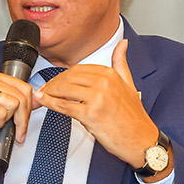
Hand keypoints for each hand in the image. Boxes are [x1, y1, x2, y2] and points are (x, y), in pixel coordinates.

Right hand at [0, 71, 35, 180]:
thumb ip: (18, 104)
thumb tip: (38, 101)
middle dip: (22, 118)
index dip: (29, 108)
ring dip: (6, 120)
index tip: (23, 122)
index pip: (25, 87)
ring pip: (13, 104)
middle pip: (22, 96)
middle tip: (14, 129)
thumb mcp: (2, 111)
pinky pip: (0, 114)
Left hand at [33, 40, 162, 174]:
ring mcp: (97, 98)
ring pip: (63, 90)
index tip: (55, 81)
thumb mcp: (129, 84)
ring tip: (42, 96)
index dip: (62, 75)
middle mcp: (104, 83)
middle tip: (44, 89)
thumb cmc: (133, 116)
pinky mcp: (89, 114)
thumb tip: (122, 44)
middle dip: (53, 83)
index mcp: (110, 74)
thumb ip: (121, 63)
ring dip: (48, 92)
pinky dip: (49, 103)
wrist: (141, 139)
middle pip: (68, 78)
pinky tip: (43, 101)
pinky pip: (63, 106)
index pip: (78, 69)